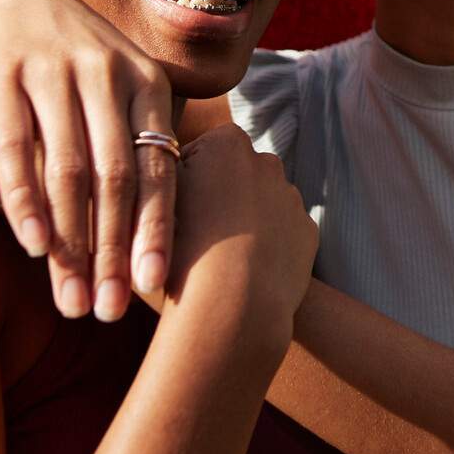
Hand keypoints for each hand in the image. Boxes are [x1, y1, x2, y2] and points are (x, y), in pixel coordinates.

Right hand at [0, 0, 177, 323]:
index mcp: (148, 83)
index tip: (153, 287)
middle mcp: (107, 73)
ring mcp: (54, 70)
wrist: (20, 4)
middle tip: (108, 312)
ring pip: (68, 169)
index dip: (156, 229)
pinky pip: (15, 147)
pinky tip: (32, 246)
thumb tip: (186, 228)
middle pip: (115, 178)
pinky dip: (24, 200)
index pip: (158, 167)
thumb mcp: (128, 94)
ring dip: (70, 242)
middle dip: (113, 251)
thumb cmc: (85, 72)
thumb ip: (149, 145)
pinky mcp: (3, 73)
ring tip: (71, 300)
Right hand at [163, 124, 316, 332]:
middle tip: (187, 239)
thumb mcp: (147, 207)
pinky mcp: (307, 234)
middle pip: (229, 180)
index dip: (173, 189)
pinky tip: (244, 273)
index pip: (192, 157)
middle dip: (213, 201)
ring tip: (213, 262)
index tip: (162, 218)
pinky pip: (280, 237)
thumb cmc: (179, 255)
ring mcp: (291, 197)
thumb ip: (153, 182)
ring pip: (257, 208)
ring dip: (240, 226)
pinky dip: (265, 250)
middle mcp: (266, 161)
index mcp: (226, 142)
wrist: (231, 311)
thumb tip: (146, 174)